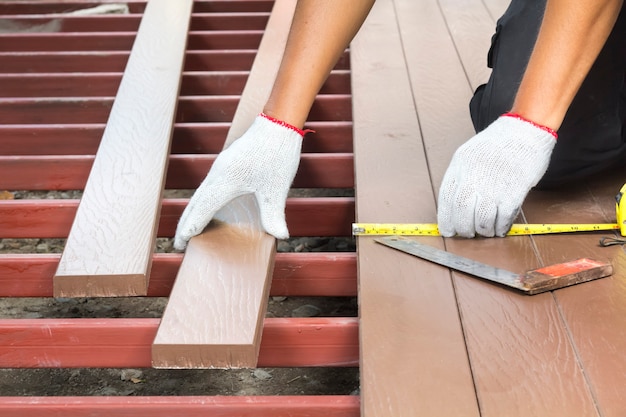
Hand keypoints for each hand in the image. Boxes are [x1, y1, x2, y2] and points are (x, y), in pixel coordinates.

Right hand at [173, 114, 303, 249]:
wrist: (277, 123)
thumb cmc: (277, 154)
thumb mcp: (277, 189)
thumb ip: (274, 214)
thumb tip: (281, 236)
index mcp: (225, 182)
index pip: (202, 211)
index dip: (191, 228)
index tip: (181, 243)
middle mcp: (218, 175)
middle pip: (195, 203)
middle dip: (186, 224)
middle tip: (179, 244)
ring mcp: (221, 168)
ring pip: (200, 194)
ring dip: (192, 212)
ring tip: (188, 229)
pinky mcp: (227, 164)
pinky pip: (207, 187)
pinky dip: (201, 201)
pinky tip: (207, 206)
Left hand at [437, 114, 556, 237]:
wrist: (524, 130)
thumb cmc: (497, 144)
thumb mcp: (469, 155)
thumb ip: (461, 177)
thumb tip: (455, 205)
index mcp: (459, 167)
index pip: (446, 201)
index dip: (446, 220)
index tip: (448, 230)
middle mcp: (474, 177)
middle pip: (462, 213)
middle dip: (463, 229)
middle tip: (467, 234)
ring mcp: (494, 185)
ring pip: (482, 220)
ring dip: (482, 231)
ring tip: (485, 232)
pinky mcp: (513, 191)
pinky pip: (503, 218)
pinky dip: (500, 228)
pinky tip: (499, 228)